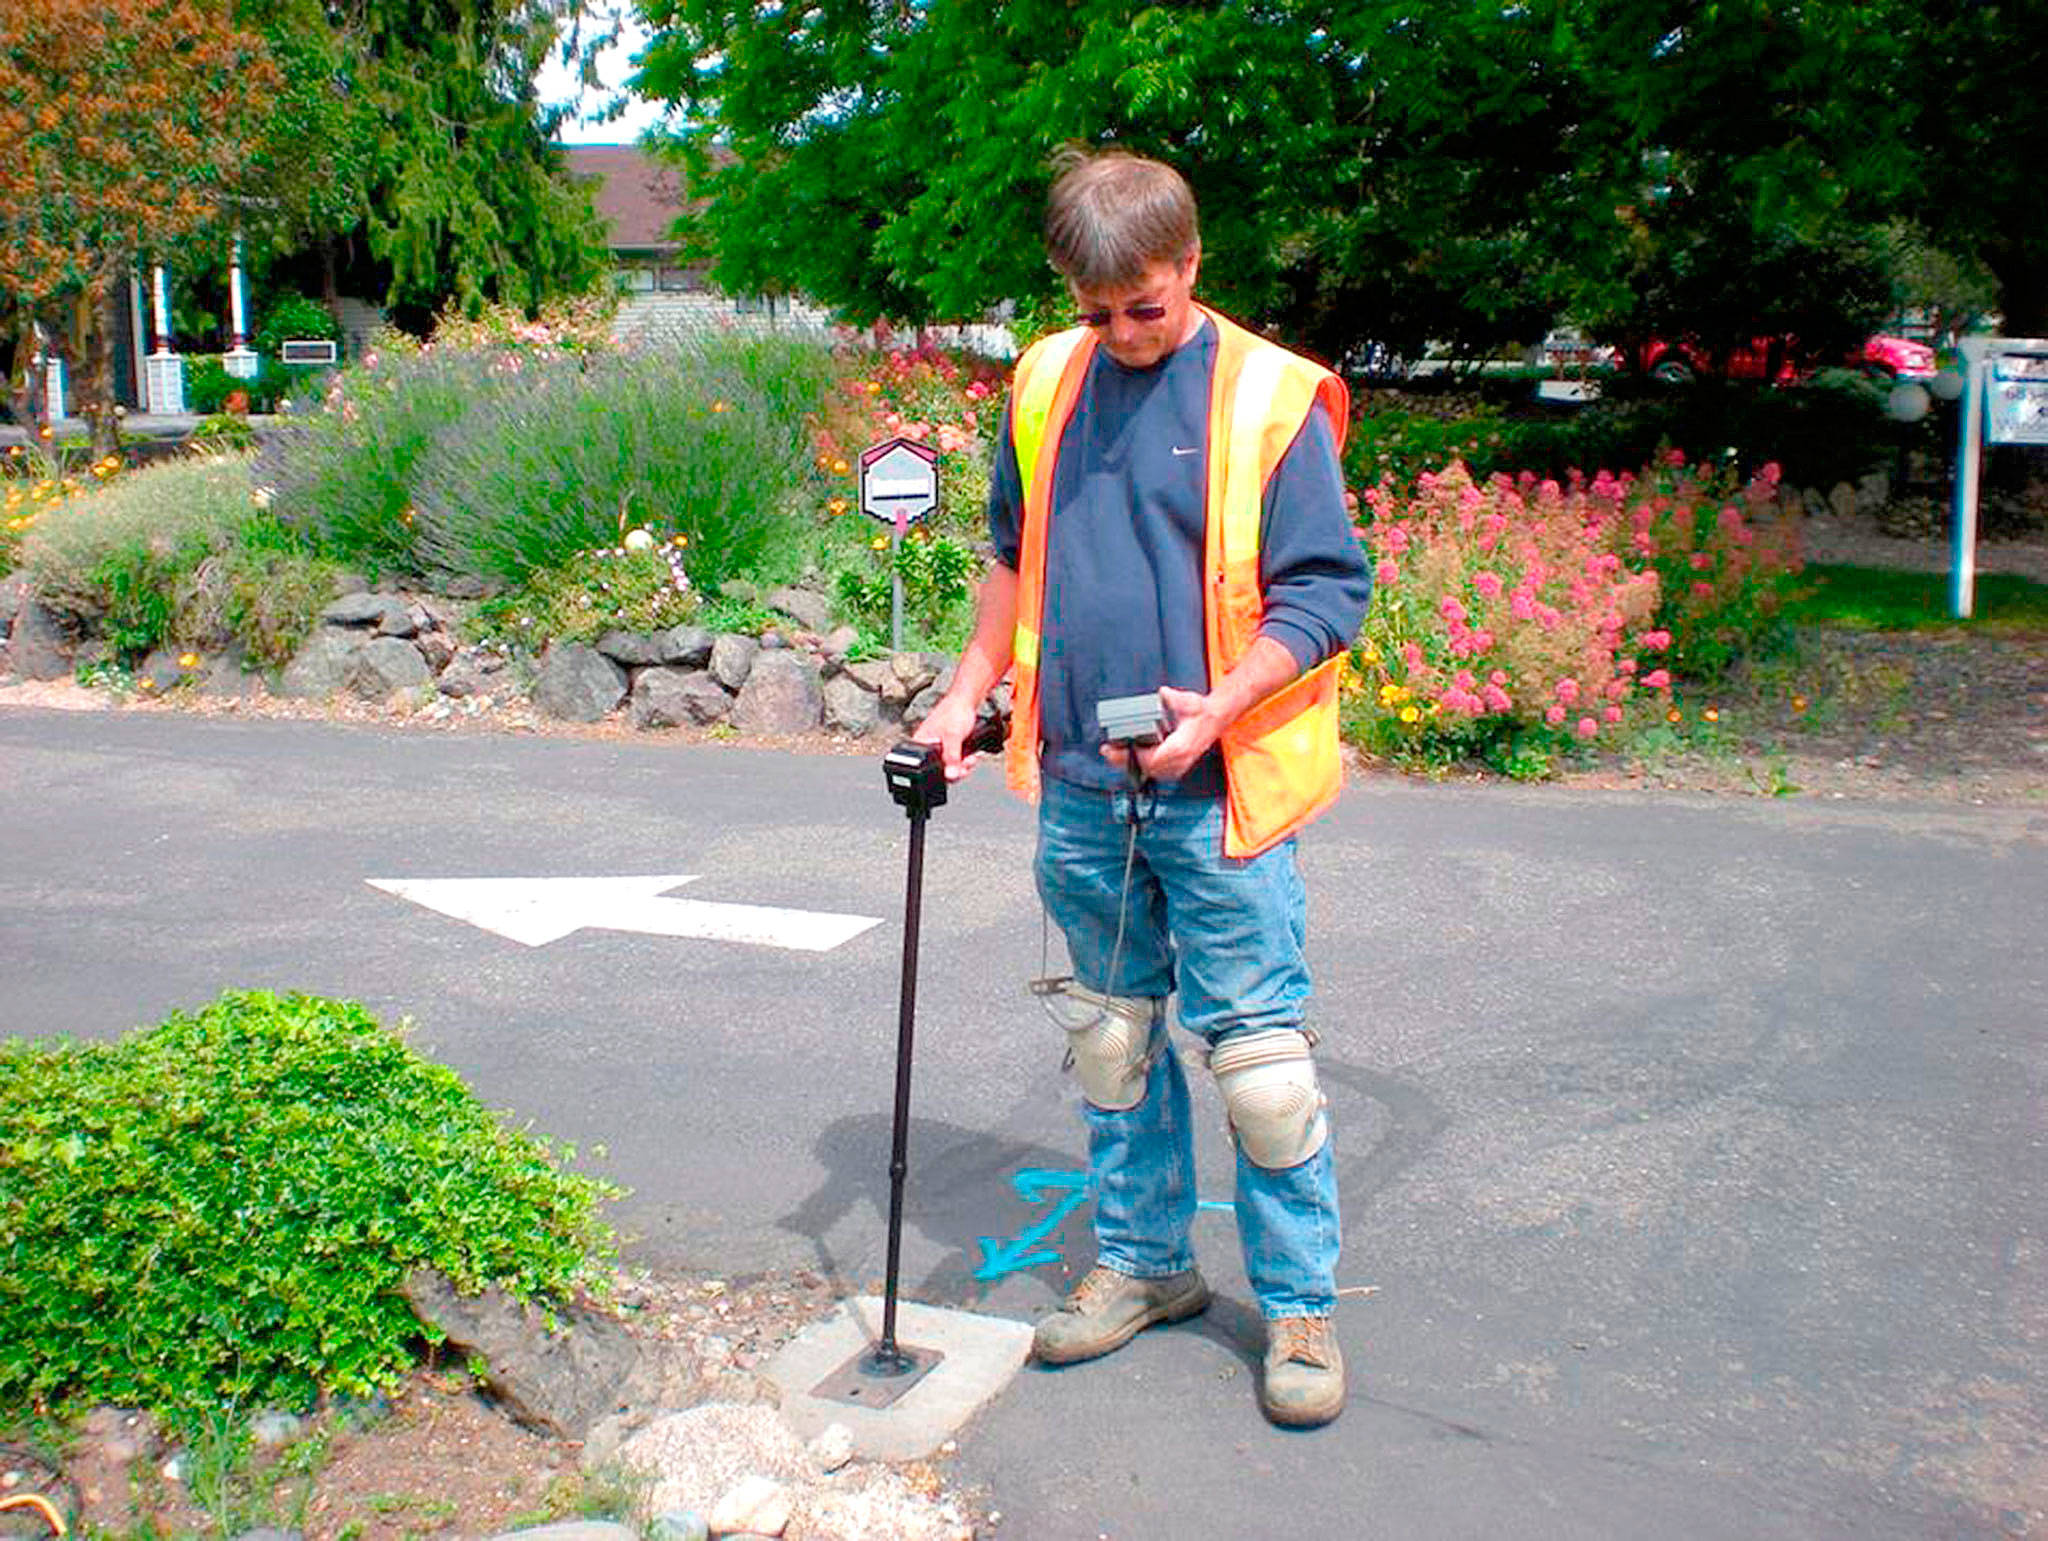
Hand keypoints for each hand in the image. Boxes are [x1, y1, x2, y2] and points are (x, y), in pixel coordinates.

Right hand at [913, 692, 989, 781]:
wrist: (966, 699)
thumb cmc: (955, 711)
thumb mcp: (953, 737)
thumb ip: (951, 757)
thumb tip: (950, 776)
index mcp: (919, 743)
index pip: (925, 769)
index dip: (942, 774)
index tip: (955, 774)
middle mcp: (926, 745)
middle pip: (939, 769)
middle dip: (955, 769)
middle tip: (965, 765)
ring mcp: (937, 745)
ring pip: (948, 764)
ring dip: (961, 765)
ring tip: (970, 759)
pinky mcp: (947, 743)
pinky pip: (954, 758)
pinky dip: (963, 759)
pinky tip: (970, 756)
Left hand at [1099, 684, 1225, 782]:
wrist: (1216, 719)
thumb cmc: (1200, 710)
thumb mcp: (1188, 701)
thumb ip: (1174, 698)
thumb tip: (1163, 693)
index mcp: (1179, 748)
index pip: (1151, 759)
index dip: (1132, 757)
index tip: (1117, 749)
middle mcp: (1179, 760)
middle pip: (1146, 768)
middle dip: (1125, 761)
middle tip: (1107, 751)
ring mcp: (1179, 766)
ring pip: (1150, 772)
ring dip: (1131, 765)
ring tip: (1113, 754)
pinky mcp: (1178, 766)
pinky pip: (1156, 772)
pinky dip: (1142, 766)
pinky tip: (1129, 758)